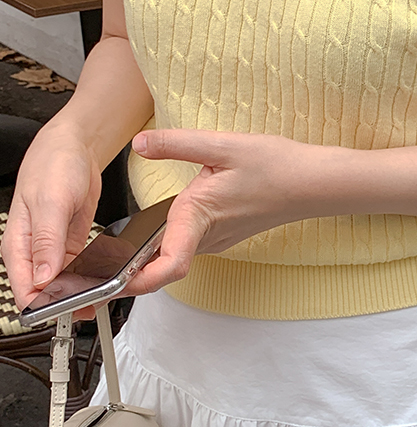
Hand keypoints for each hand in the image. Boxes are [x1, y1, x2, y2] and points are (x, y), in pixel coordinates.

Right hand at [3, 124, 101, 318]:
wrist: (72, 147)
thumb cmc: (52, 166)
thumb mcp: (50, 202)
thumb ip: (46, 241)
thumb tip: (41, 278)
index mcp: (19, 246)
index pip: (25, 291)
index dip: (46, 306)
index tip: (70, 309)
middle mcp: (34, 253)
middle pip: (48, 293)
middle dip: (72, 300)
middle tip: (99, 300)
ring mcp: (54, 251)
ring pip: (67, 284)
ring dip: (86, 290)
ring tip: (110, 290)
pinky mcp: (73, 246)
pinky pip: (83, 270)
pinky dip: (95, 275)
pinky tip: (110, 276)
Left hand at [124, 130, 320, 294]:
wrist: (312, 183)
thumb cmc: (277, 166)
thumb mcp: (223, 145)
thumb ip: (175, 143)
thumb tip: (139, 143)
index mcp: (200, 215)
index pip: (167, 265)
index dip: (136, 280)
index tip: (110, 283)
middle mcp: (207, 236)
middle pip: (160, 264)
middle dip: (128, 268)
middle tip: (94, 266)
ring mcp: (217, 240)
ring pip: (173, 255)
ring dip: (148, 255)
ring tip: (116, 248)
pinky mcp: (223, 236)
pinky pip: (188, 245)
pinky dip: (168, 244)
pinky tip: (160, 226)